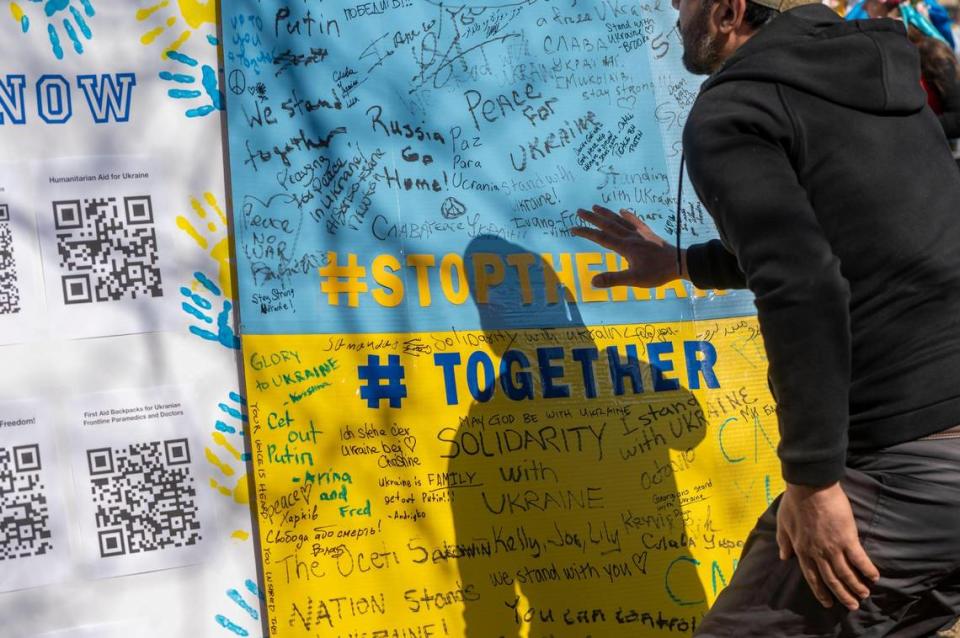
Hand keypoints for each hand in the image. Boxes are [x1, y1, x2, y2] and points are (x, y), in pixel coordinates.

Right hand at [571, 205, 684, 287]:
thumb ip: (613, 279)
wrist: (680, 263)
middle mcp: (630, 237)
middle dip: (592, 218)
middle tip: (579, 211)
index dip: (586, 233)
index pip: (601, 238)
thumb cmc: (657, 273)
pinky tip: (622, 210)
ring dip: (606, 213)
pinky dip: (627, 215)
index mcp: (625, 247)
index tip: (573, 228)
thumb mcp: (634, 279)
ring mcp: (640, 233)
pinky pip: (635, 221)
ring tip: (595, 206)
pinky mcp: (648, 234)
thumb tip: (593, 281)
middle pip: (608, 225)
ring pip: (619, 220)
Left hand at [777, 481, 879, 610]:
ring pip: (846, 573)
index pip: (812, 577)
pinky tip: (874, 577)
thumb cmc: (794, 502)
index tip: (827, 603)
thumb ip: (783, 541)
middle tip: (852, 606)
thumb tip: (783, 557)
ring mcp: (833, 547)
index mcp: (801, 550)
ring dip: (856, 586)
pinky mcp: (847, 538)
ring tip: (864, 595)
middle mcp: (817, 553)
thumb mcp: (783, 523)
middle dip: (842, 595)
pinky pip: (859, 559)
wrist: (809, 487)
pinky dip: (867, 570)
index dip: (820, 591)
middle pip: (831, 579)